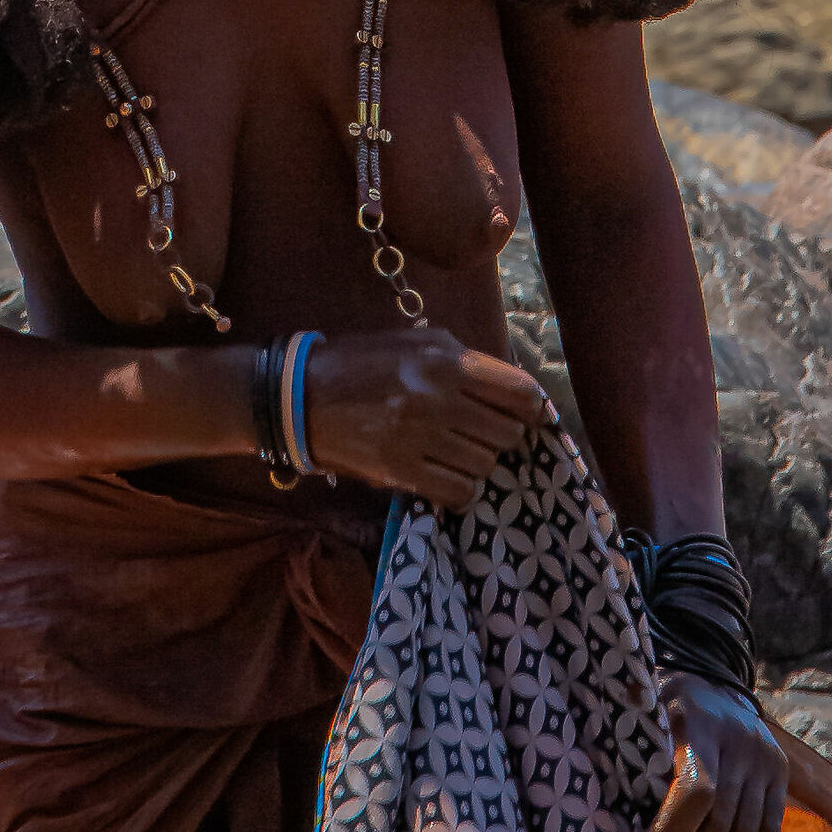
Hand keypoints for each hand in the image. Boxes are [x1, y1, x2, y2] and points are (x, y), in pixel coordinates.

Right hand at [301, 326, 545, 505]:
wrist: (300, 395)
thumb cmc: (363, 362)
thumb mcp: (415, 340)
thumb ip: (465, 358)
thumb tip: (511, 387)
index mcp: (446, 361)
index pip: (520, 392)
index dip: (531, 406)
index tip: (527, 413)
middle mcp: (439, 399)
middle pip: (508, 433)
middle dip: (503, 435)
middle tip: (485, 433)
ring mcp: (420, 438)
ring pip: (485, 464)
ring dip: (479, 462)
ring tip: (460, 453)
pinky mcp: (400, 470)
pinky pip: (458, 491)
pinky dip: (461, 489)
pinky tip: (449, 476)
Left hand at [633, 672, 787, 831]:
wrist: (712, 686)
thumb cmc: (662, 705)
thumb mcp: (640, 710)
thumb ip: (623, 745)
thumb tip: (589, 784)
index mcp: (703, 724)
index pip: (697, 791)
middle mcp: (744, 744)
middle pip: (721, 822)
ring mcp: (768, 761)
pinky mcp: (781, 778)